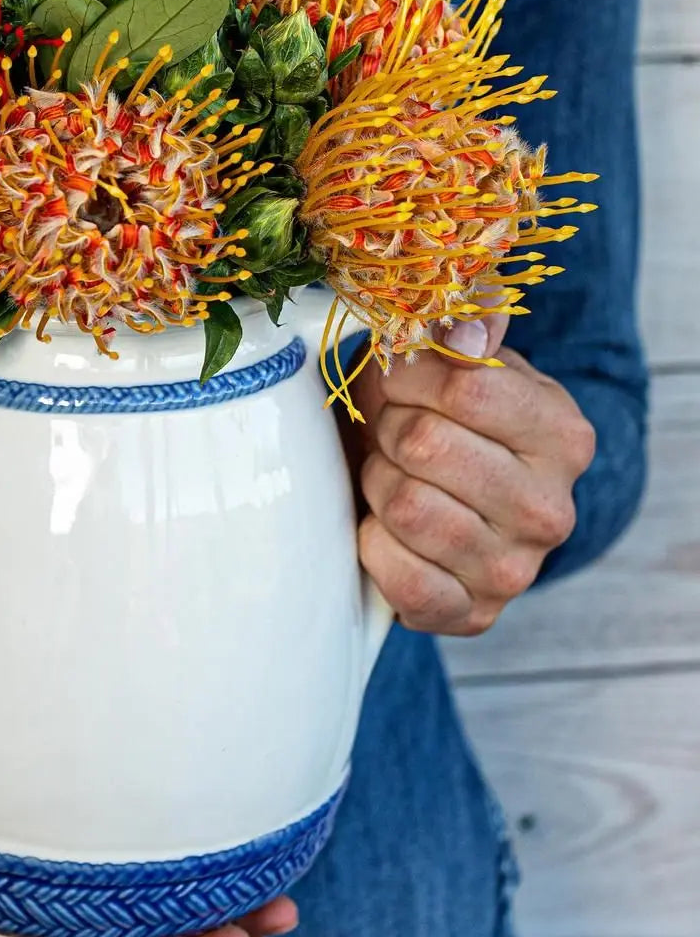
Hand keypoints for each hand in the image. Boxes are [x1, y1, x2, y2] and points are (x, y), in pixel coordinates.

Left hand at [347, 312, 595, 635]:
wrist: (438, 501)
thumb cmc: (438, 420)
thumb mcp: (458, 359)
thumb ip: (468, 319)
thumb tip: (464, 328)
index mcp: (562, 435)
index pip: (465, 388)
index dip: (408, 377)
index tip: (400, 382)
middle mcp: (551, 509)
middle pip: (425, 445)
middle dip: (388, 431)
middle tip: (393, 436)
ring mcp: (514, 571)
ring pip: (405, 506)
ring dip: (378, 483)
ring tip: (392, 477)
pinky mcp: (468, 616)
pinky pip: (398, 574)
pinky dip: (373, 543)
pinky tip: (385, 529)